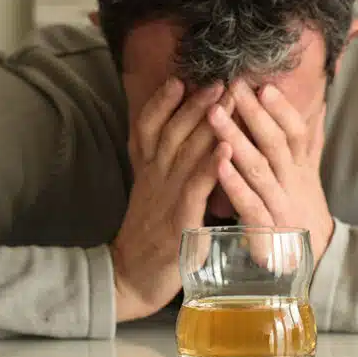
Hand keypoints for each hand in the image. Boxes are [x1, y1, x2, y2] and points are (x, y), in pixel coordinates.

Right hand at [111, 78, 233, 321]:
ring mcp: (166, 198)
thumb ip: (167, 170)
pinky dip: (211, 166)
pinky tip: (227, 148)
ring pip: (186, 152)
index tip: (180, 78)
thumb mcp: (153, 196)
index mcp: (147, 172)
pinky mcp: (179, 222)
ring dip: (208, 123)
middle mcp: (154, 179)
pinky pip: (195, 189)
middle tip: (220, 78)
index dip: (162, 102)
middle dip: (196, 103)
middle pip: (173, 132)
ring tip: (227, 99)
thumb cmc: (150, 238)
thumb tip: (190, 145)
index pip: (149, 128)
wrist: (130, 279)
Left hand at [208, 80, 333, 260]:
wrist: (308, 261)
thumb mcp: (308, 174)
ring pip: (259, 168)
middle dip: (254, 113)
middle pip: (275, 143)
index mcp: (300, 167)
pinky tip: (219, 164)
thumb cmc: (300, 210)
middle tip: (233, 85)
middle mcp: (291, 181)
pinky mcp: (266, 229)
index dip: (282, 109)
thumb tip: (318, 103)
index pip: (296, 131)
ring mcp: (279, 204)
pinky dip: (235, 184)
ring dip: (236, 139)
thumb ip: (309, 140)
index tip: (264, 85)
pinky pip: (250, 203)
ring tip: (214, 114)